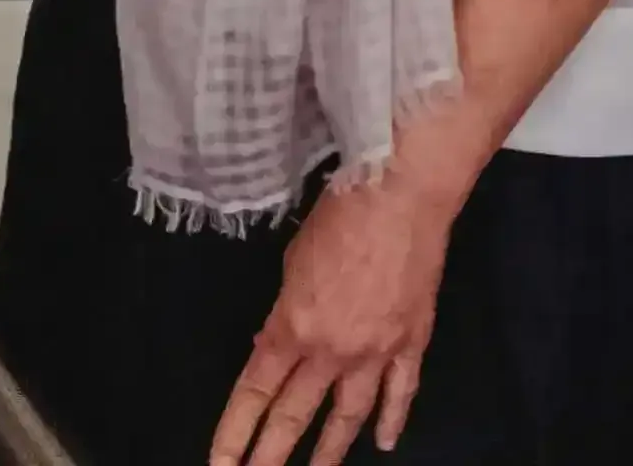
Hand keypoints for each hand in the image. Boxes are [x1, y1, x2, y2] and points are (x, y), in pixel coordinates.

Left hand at [209, 165, 455, 465]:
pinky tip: (383, 443)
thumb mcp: (292, 260)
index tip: (220, 465)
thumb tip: (276, 343)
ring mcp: (375, 352)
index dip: (234, 432)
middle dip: (270, 457)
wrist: (400, 192)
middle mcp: (330, 351)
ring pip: (347, 417)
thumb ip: (284, 311)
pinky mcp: (411, 342)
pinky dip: (392, 420)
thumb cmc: (339, 213)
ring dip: (328, 453)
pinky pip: (400, 392)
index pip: (255, 391)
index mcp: (293, 326)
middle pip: (294, 416)